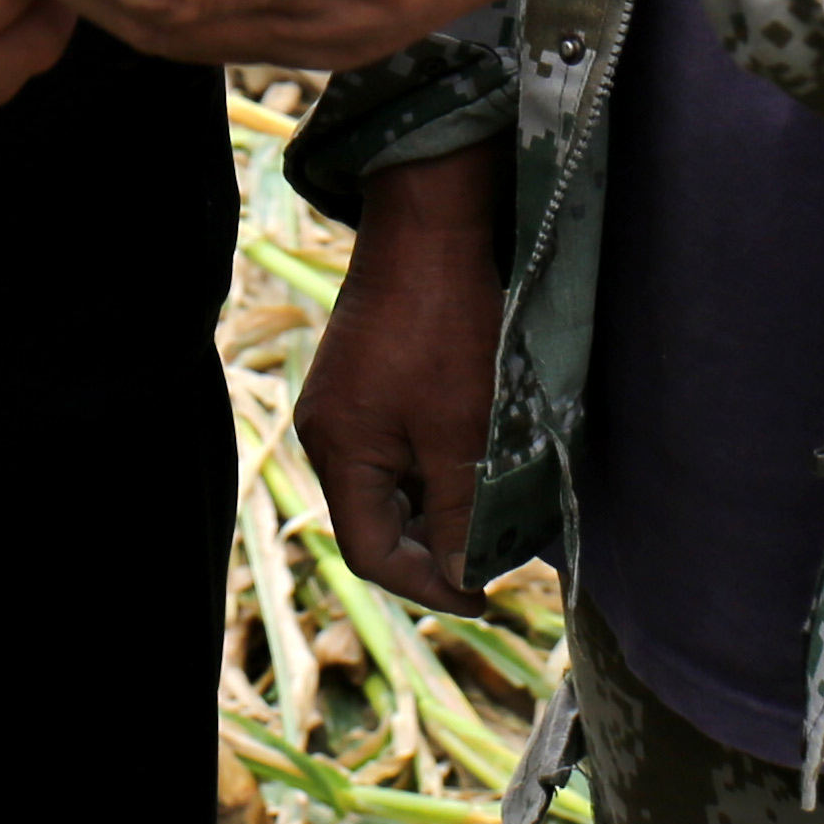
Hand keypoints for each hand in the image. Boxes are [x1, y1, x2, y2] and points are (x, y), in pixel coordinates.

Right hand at [303, 145, 508, 613]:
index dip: (428, 583)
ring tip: (492, 515)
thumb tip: (459, 577)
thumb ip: (456, 514)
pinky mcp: (366, 379)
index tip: (484, 594)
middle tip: (494, 560)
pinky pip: (394, 447)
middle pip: (375, 520)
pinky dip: (432, 468)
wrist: (432, 228)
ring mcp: (345, 403)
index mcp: (340, 450)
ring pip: (389, 484)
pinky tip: (474, 464)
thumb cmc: (447, 329)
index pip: (371, 551)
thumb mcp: (461, 433)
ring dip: (436, 507)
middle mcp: (330, 431)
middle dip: (433, 547)